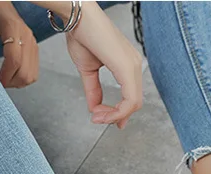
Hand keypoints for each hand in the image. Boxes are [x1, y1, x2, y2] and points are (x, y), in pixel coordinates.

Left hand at [0, 1, 39, 87]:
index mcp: (13, 28)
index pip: (14, 60)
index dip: (4, 76)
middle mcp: (27, 36)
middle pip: (25, 71)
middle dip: (11, 82)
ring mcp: (33, 42)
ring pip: (32, 75)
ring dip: (17, 82)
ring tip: (4, 79)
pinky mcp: (34, 47)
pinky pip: (34, 70)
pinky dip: (23, 77)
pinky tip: (11, 74)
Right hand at [60, 1, 143, 128]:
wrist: (77, 17)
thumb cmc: (82, 35)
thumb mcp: (88, 70)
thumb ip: (93, 90)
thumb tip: (95, 109)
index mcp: (127, 65)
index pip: (131, 98)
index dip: (117, 113)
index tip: (99, 117)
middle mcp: (134, 65)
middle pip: (134, 104)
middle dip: (115, 116)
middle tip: (97, 119)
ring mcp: (133, 66)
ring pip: (133, 105)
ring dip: (114, 116)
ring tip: (97, 116)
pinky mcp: (127, 67)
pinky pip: (130, 100)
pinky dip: (117, 111)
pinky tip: (102, 113)